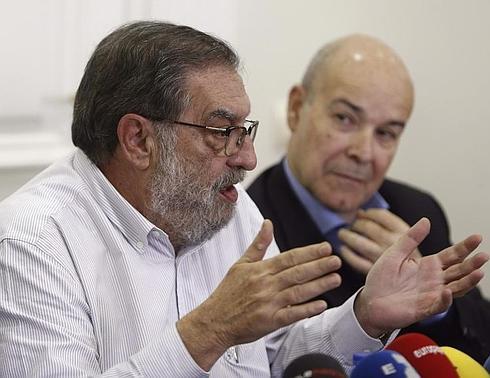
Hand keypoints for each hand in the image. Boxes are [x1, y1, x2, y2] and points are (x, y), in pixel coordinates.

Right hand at [177, 219, 341, 369]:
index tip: (325, 248)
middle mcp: (265, 285)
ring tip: (335, 279)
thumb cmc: (228, 292)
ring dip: (319, 285)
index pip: (289, 258)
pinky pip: (292, 314)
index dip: (309, 253)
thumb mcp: (240, 264)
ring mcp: (268, 304)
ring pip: (298, 292)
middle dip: (319, 266)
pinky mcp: (269, 322)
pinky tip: (322, 304)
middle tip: (336, 261)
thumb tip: (268, 223)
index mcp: (259, 270)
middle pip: (297, 273)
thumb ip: (258, 245)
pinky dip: (307, 309)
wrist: (214, 321)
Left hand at [338, 209, 420, 274]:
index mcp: (402, 233)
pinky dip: (347, 253)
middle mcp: (391, 244)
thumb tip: (360, 212)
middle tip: (353, 225)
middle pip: (368, 227)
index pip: (381, 216)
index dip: (368, 214)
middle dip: (358, 224)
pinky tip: (344, 249)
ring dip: (348, 236)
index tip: (362, 214)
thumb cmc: (405, 263)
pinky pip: (354, 260)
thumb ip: (386, 225)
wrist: (403, 290)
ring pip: (359, 242)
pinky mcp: (370, 271)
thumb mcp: (403, 241)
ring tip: (343, 234)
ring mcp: (380, 258)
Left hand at [354, 217, 488, 337]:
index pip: (452, 255)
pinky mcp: (424, 308)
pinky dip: (445, 298)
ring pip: (456, 288)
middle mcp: (434, 280)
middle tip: (484, 255)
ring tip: (479, 272)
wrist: (370, 301)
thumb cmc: (381, 279)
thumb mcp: (394, 253)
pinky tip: (447, 290)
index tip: (477, 237)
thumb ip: (410, 238)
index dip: (465, 247)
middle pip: (459, 271)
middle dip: (472, 263)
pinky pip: (439, 304)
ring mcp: (431, 294)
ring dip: (468, 281)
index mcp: (428, 265)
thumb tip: (426, 220)